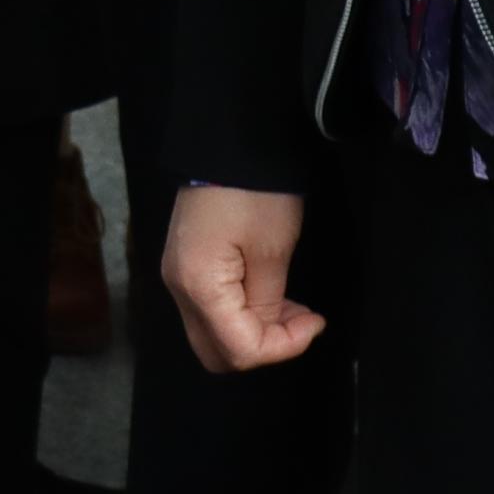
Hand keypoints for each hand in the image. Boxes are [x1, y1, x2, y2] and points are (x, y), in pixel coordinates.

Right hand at [162, 185, 325, 372]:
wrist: (228, 141)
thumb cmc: (254, 191)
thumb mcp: (272, 250)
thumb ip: (268, 302)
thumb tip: (269, 330)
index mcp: (198, 286)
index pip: (238, 349)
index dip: (282, 347)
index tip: (315, 323)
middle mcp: (179, 288)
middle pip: (217, 353)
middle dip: (263, 347)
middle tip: (300, 324)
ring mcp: (180, 276)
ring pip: (214, 334)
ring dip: (255, 331)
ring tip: (293, 309)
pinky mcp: (188, 264)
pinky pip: (212, 309)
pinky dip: (242, 314)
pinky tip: (271, 294)